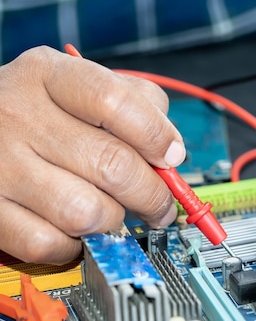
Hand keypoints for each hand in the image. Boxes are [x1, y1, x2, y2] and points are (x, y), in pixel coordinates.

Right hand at [0, 46, 184, 263]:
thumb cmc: (37, 111)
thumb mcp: (77, 86)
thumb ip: (133, 102)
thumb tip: (171, 148)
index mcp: (47, 75)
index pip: (116, 101)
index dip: (156, 135)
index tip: (172, 157)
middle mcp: (19, 116)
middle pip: (113, 165)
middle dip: (153, 195)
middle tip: (160, 205)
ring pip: (87, 212)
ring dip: (113, 221)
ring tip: (112, 213)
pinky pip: (48, 243)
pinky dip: (73, 245)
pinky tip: (74, 229)